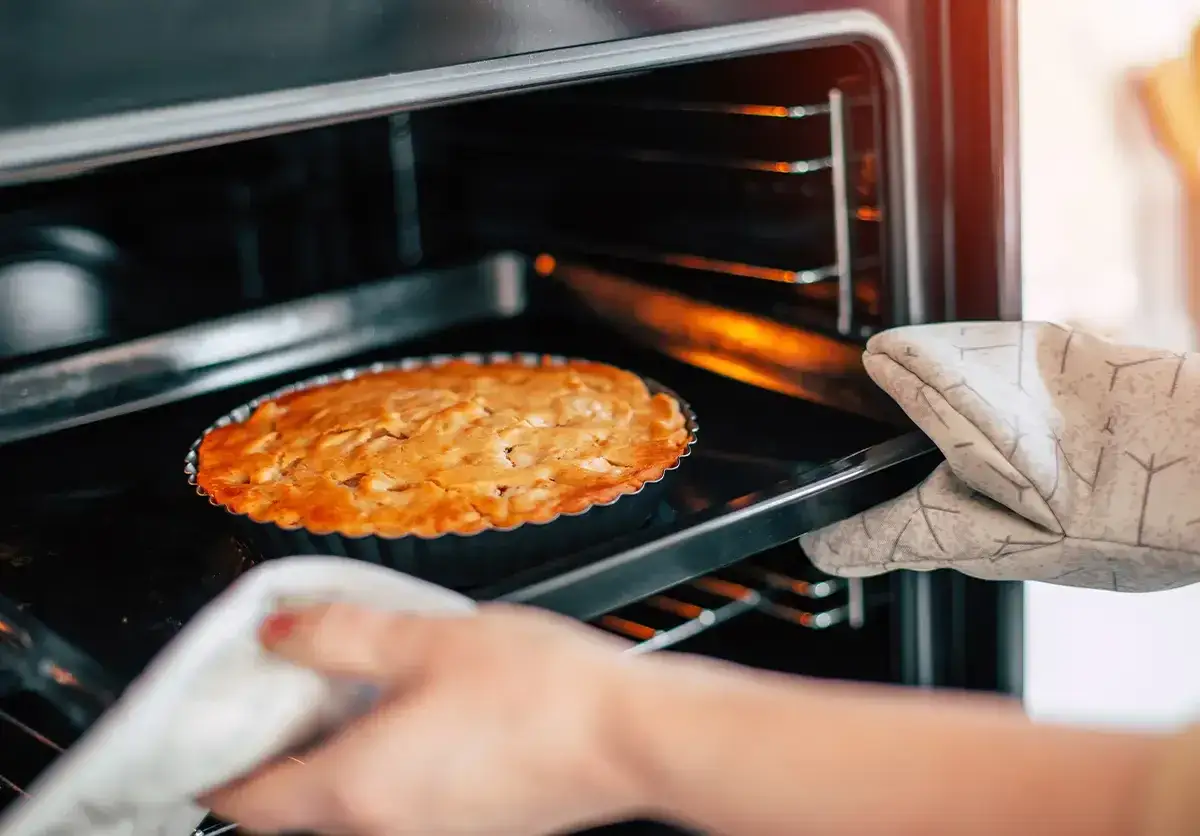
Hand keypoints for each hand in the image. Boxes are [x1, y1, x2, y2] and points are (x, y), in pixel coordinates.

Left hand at [202, 602, 648, 834]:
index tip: (205, 741)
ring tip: (348, 696)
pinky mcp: (474, 828)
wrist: (631, 737)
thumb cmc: (541, 692)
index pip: (246, 803)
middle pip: (294, 814)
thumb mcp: (426, 638)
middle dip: (272, 764)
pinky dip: (381, 773)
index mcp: (358, 786)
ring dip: (330, 766)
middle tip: (276, 702)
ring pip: (348, 812)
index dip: (213, 771)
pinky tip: (413, 716)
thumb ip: (338, 635)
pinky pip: (399, 809)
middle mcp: (388, 828)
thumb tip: (279, 632)